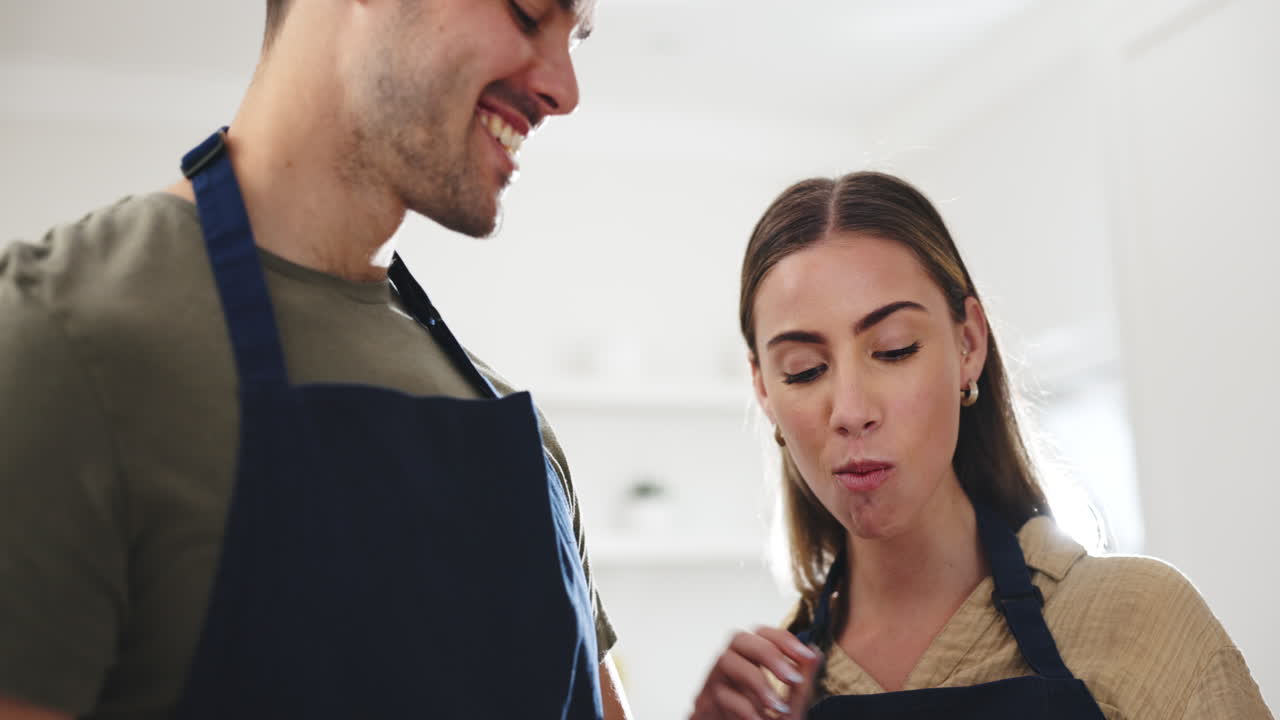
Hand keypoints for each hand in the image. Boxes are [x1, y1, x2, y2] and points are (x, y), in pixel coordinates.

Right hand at [689, 626, 821, 719]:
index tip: (806, 656)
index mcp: (749, 664)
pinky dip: (745, 707)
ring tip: (777, 706)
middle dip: (768, 653)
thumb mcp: (789, 709)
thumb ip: (800, 684)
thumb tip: (815, 653)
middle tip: (792, 678)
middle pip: (739, 638)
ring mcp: (713, 684)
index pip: (762, 634)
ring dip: (756, 680)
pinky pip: (722, 695)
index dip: (783, 639)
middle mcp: (729, 668)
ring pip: (726, 660)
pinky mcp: (705, 705)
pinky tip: (759, 719)